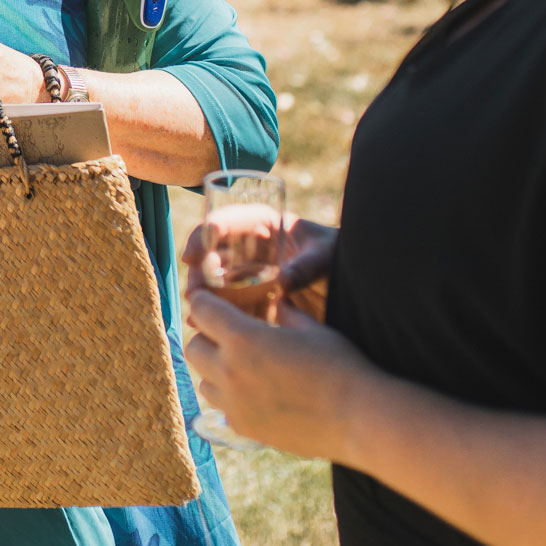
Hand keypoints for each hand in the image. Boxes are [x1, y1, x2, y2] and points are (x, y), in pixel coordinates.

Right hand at [183, 210, 335, 322]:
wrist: (353, 284)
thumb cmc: (339, 259)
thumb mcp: (326, 258)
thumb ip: (306, 266)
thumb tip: (281, 279)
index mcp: (264, 223)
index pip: (226, 220)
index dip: (204, 235)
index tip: (192, 255)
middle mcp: (249, 244)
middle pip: (211, 252)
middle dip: (198, 272)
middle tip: (195, 294)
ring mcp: (248, 270)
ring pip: (213, 279)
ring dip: (203, 294)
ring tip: (198, 314)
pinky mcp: (250, 295)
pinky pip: (227, 301)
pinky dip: (215, 312)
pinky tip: (204, 325)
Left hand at [183, 287, 370, 458]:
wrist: (358, 420)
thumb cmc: (339, 366)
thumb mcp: (311, 328)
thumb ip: (285, 313)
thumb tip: (277, 303)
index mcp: (242, 338)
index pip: (200, 310)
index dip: (206, 302)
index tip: (213, 302)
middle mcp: (229, 371)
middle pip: (193, 348)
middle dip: (207, 338)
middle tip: (229, 336)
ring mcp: (233, 404)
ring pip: (203, 380)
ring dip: (215, 370)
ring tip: (244, 366)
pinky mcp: (243, 429)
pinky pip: (222, 408)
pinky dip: (231, 398)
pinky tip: (257, 394)